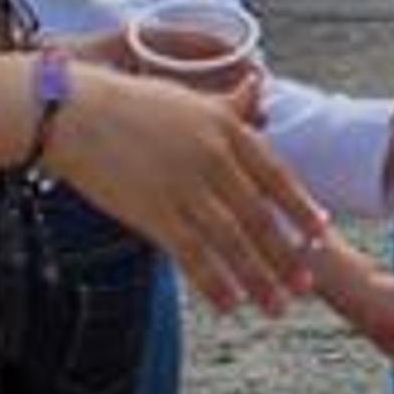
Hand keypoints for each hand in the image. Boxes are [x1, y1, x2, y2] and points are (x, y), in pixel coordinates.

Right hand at [41, 67, 320, 312]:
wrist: (73, 113)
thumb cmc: (128, 102)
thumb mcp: (188, 96)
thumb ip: (228, 104)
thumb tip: (258, 87)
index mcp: (225, 127)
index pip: (275, 175)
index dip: (300, 207)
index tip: (320, 233)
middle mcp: (212, 158)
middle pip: (259, 216)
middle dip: (286, 255)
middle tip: (306, 284)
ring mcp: (184, 187)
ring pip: (232, 242)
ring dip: (258, 278)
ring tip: (277, 306)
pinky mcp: (153, 212)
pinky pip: (192, 255)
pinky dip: (215, 282)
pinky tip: (231, 304)